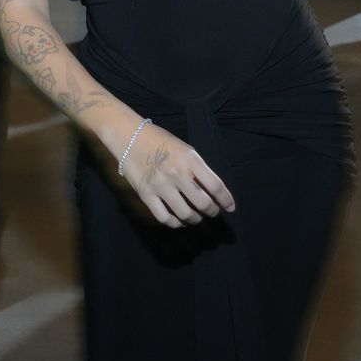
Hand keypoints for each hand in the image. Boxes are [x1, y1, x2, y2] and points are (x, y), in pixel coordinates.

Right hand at [117, 122, 234, 228]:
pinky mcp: (146, 194)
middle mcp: (177, 173)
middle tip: (212, 212)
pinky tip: (179, 221)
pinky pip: (164, 217)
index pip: (215, 186)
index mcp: (190, 160)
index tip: (230, 208)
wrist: (129, 137)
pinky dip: (175, 223)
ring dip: (195, 219)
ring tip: (196, 217)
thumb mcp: (185, 149)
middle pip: (203, 203)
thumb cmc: (160, 141)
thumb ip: (199, 169)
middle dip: (212, 211)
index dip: (226, 200)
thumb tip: (213, 191)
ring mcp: (161, 185)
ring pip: (185, 214)